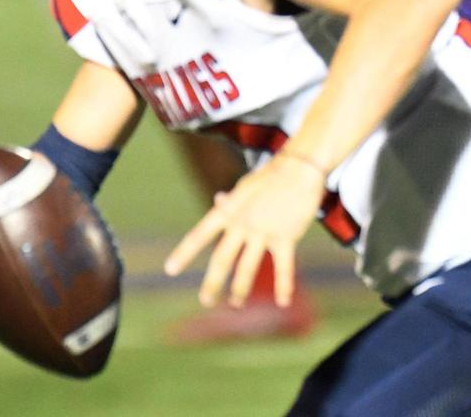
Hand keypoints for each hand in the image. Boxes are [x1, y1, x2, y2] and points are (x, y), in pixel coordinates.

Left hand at [164, 153, 326, 307]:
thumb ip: (231, 200)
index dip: (184, 253)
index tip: (170, 270)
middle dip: (212, 283)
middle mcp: (241, 224)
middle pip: (222, 260)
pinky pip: (283, 267)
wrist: (300, 167)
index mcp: (228, 211)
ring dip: (240, 290)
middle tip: (206, 300)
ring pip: (247, 268)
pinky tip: (283, 301)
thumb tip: (216, 201)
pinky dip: (283, 286)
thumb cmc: (273, 174)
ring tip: (235, 303)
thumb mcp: (245, 185)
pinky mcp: (285, 237)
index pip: (200, 235)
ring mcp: (263, 232)